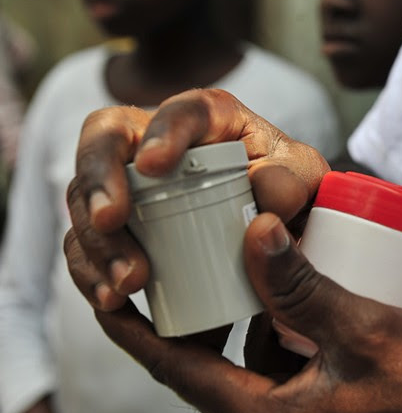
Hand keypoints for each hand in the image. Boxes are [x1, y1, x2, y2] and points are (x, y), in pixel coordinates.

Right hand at [64, 88, 328, 311]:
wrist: (280, 230)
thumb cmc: (290, 190)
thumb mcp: (303, 180)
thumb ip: (292, 181)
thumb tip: (264, 193)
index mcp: (208, 119)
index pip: (178, 111)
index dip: (159, 130)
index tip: (155, 164)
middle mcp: (155, 142)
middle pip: (104, 145)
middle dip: (98, 183)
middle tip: (113, 222)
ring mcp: (130, 185)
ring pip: (86, 202)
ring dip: (96, 243)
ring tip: (127, 284)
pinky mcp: (120, 228)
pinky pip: (86, 247)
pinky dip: (92, 275)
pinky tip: (112, 301)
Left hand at [67, 212, 401, 412]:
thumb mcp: (363, 331)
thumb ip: (305, 285)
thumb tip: (257, 228)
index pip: (172, 365)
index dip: (130, 322)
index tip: (101, 278)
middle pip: (197, 359)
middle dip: (175, 309)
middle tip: (159, 255)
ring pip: (236, 355)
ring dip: (225, 311)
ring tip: (217, 257)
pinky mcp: (312, 403)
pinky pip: (270, 357)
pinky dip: (263, 321)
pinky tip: (276, 284)